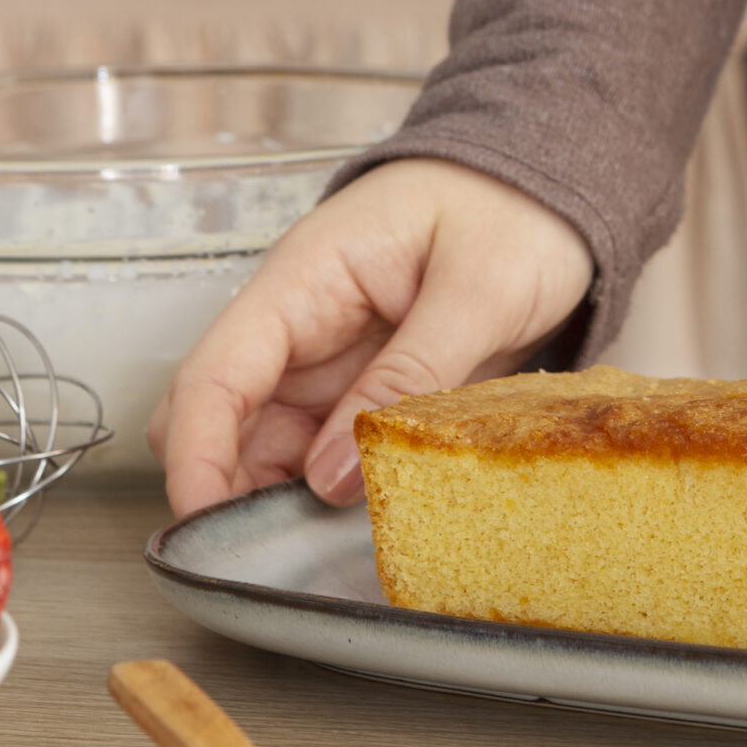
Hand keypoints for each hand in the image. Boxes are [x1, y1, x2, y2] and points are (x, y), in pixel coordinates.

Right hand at [149, 158, 593, 516]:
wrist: (551, 190)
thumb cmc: (513, 213)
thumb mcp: (478, 289)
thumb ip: (410, 376)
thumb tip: (331, 476)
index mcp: (306, 277)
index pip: (215, 373)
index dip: (195, 454)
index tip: (202, 523)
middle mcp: (300, 323)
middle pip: (221, 417)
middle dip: (224, 487)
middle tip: (266, 555)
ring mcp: (329, 359)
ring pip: (266, 445)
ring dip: (276, 496)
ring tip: (316, 548)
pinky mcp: (364, 388)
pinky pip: (322, 450)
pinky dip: (325, 488)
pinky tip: (355, 520)